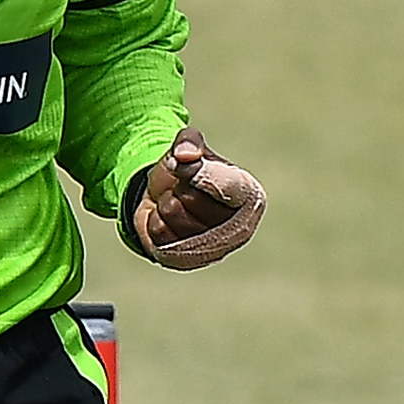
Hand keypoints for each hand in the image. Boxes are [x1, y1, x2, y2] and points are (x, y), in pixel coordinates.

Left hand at [132, 129, 265, 268]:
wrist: (164, 197)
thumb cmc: (186, 171)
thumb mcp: (188, 147)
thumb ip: (188, 142)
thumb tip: (185, 156)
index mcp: (249, 195)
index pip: (226, 186)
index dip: (199, 173)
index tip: (184, 164)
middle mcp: (239, 228)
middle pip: (192, 198)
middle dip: (178, 186)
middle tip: (183, 187)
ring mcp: (213, 250)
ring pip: (173, 215)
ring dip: (166, 203)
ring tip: (176, 202)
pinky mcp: (187, 262)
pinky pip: (159, 236)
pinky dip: (155, 222)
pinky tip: (167, 220)